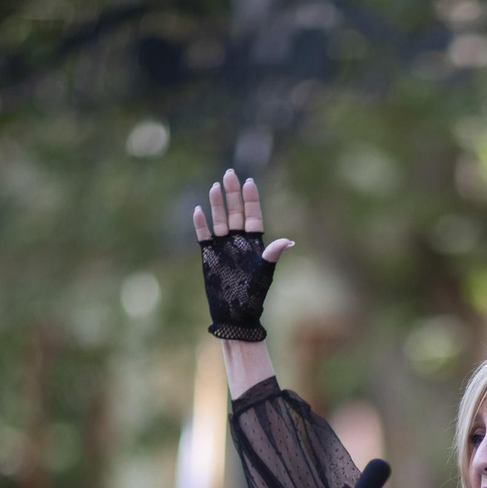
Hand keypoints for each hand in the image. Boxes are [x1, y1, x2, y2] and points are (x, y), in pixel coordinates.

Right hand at [192, 169, 295, 341]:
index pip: (252, 216)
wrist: (235, 315)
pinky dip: (201, 224)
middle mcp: (238, 243)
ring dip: (217, 204)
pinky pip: (204, 236)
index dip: (251, 199)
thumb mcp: (263, 274)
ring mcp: (223, 248)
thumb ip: (271, 256)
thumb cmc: (252, 297)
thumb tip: (287, 241)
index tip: (248, 182)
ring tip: (215, 187)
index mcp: (254, 244)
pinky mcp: (209, 256)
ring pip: (219, 220)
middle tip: (229, 173)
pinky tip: (199, 210)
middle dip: (232, 194)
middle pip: (235, 213)